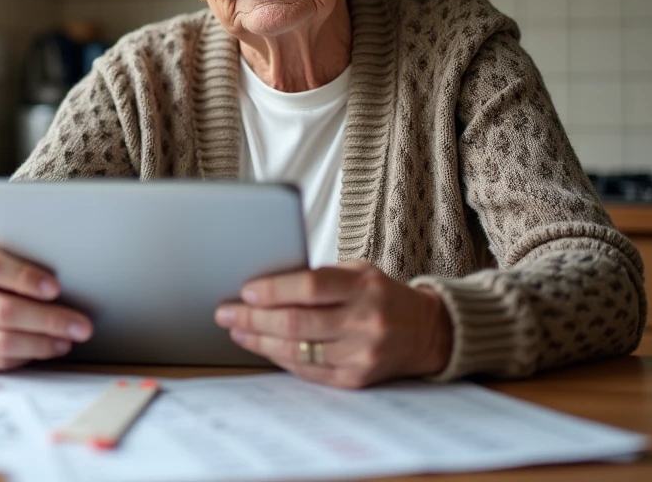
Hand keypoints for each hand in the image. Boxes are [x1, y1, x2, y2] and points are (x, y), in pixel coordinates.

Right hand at [0, 242, 92, 369]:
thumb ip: (17, 263)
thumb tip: (69, 278)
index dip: (26, 278)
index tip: (56, 288)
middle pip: (1, 310)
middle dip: (46, 319)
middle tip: (80, 325)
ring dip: (39, 343)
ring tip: (67, 340)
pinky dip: (24, 356)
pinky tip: (45, 349)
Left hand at [213, 260, 452, 387]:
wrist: (425, 331)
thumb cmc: (380, 295)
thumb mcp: (358, 273)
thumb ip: (319, 278)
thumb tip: (264, 284)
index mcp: (364, 287)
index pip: (311, 287)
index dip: (274, 290)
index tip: (245, 290)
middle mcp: (365, 321)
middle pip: (297, 322)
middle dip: (254, 317)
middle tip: (226, 313)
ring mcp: (361, 353)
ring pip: (297, 350)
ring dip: (260, 341)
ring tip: (237, 330)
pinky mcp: (356, 378)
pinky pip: (308, 371)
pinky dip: (280, 358)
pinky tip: (262, 346)